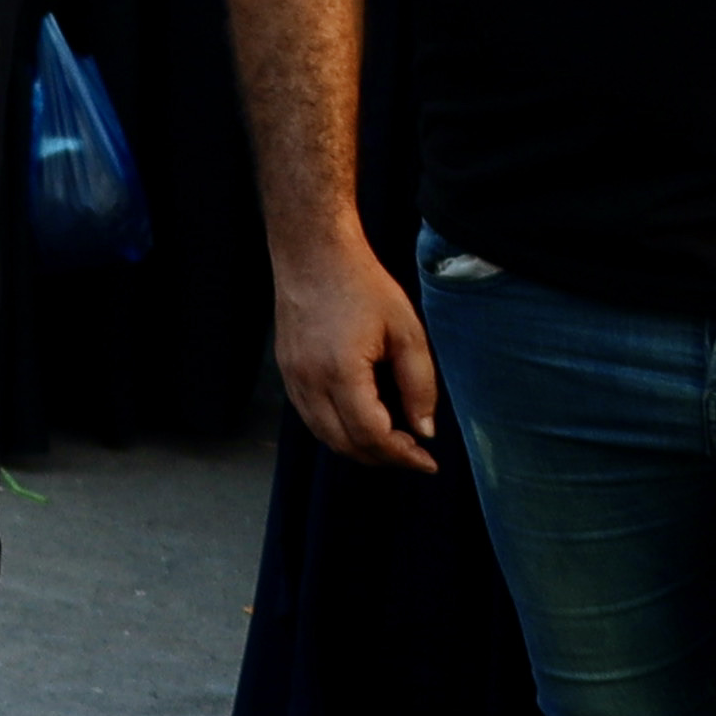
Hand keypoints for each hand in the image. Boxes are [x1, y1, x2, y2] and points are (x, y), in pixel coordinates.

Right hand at [271, 242, 440, 470]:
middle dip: (383, 458)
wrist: (312, 254)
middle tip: (413, 454)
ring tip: (391, 442)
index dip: (402, 455)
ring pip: (324, 436)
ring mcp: (293, 378)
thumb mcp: (407, 332)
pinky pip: (310, 417)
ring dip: (359, 448)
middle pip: (345, 444)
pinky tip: (361, 420)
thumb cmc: (362, 285)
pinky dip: (337, 430)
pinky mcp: (287, 371)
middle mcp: (309, 381)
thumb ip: (419, 385)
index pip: (371, 435)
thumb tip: (424, 430)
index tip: (427, 461)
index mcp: (341, 371)